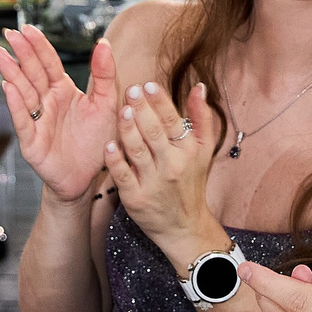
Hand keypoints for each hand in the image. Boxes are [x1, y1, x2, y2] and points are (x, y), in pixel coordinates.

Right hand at [0, 26, 120, 204]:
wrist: (88, 177)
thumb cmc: (95, 141)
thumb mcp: (106, 105)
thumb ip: (104, 75)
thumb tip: (102, 42)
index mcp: (62, 90)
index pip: (49, 63)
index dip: (39, 46)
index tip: (28, 29)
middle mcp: (46, 102)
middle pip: (32, 73)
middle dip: (21, 53)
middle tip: (10, 34)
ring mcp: (36, 120)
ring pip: (22, 92)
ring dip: (11, 73)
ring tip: (0, 55)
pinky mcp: (31, 141)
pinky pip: (22, 120)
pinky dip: (15, 105)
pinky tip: (8, 88)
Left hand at [104, 75, 219, 259]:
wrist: (184, 226)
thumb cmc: (191, 182)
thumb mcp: (204, 151)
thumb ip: (202, 118)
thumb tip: (198, 87)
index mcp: (187, 150)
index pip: (174, 121)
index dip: (161, 102)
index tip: (149, 85)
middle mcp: (172, 165)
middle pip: (154, 133)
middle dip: (142, 110)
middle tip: (131, 90)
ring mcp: (152, 182)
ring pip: (138, 151)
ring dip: (128, 130)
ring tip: (121, 110)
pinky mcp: (135, 198)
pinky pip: (123, 175)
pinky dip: (115, 160)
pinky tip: (108, 145)